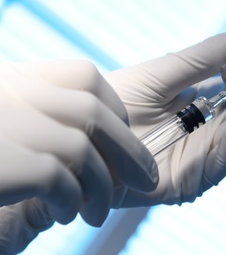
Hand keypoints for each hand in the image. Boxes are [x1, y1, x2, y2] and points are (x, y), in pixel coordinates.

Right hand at [0, 60, 157, 252]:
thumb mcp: (14, 123)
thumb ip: (49, 119)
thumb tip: (99, 139)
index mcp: (17, 79)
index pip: (85, 77)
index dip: (116, 109)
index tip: (125, 137)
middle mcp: (11, 93)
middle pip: (94, 115)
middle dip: (130, 152)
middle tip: (145, 180)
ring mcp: (6, 123)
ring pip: (82, 150)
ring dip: (101, 188)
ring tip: (97, 214)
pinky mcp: (4, 160)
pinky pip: (58, 179)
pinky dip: (71, 200)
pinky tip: (66, 215)